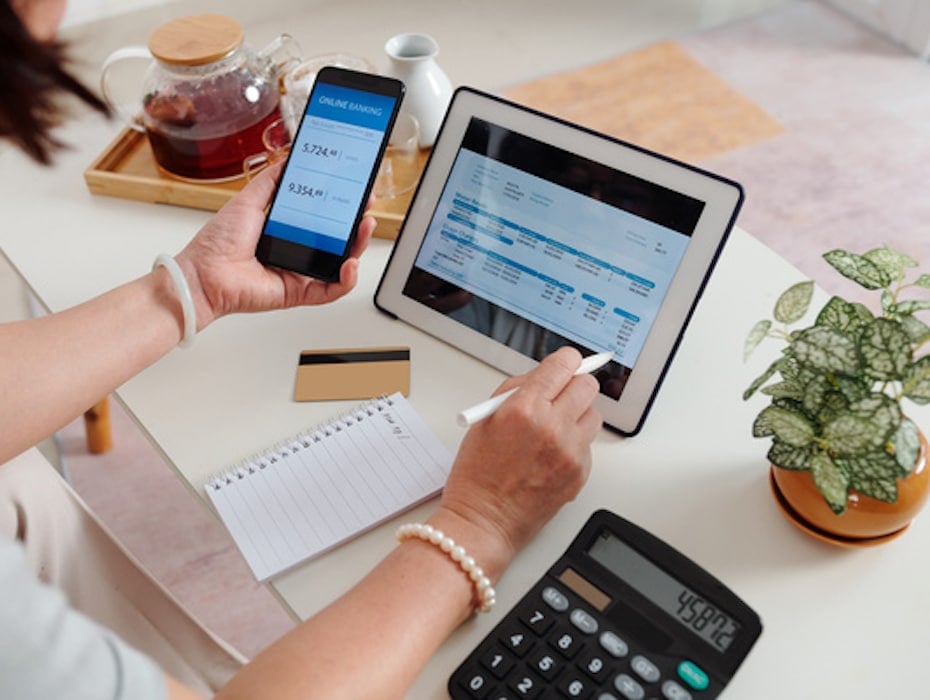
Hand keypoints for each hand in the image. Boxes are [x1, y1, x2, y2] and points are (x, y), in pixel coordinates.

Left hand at [174, 162, 375, 329]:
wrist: (204, 273)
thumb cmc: (217, 243)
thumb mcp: (248, 200)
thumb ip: (270, 181)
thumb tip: (287, 160)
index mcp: (286, 231)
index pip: (323, 218)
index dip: (342, 206)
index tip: (354, 191)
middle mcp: (296, 252)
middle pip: (338, 240)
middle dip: (357, 223)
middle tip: (366, 206)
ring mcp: (300, 274)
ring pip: (340, 264)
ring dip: (358, 247)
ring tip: (364, 227)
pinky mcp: (299, 293)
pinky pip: (331, 290)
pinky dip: (346, 280)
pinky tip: (349, 264)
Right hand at [435, 347, 601, 579]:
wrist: (484, 521)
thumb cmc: (478, 474)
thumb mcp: (485, 419)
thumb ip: (517, 390)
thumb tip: (544, 375)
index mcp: (524, 408)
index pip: (564, 365)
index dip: (565, 361)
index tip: (564, 364)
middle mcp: (552, 427)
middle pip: (588, 385)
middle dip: (574, 385)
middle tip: (561, 394)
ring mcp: (570, 452)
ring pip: (593, 415)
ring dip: (577, 415)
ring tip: (553, 429)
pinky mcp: (580, 473)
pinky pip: (588, 445)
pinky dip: (574, 444)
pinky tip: (550, 455)